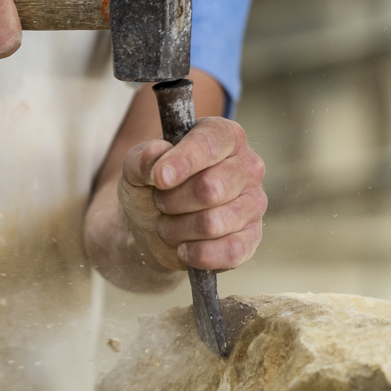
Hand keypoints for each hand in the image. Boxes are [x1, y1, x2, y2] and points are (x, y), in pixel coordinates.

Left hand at [118, 117, 266, 271]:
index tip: (159, 179)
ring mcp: (254, 203)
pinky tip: (185, 248)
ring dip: (178, 229)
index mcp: (224, 136)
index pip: (210, 144)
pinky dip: (198, 254)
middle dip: (173, 201)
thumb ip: (142, 158)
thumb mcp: (136, 169)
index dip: (183, 162)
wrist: (153, 229)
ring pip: (213, 224)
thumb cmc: (152, 188)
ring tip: (170, 224)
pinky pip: (230, 251)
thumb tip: (157, 155)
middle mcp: (248, 166)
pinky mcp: (252, 237)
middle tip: (161, 202)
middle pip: (209, 188)